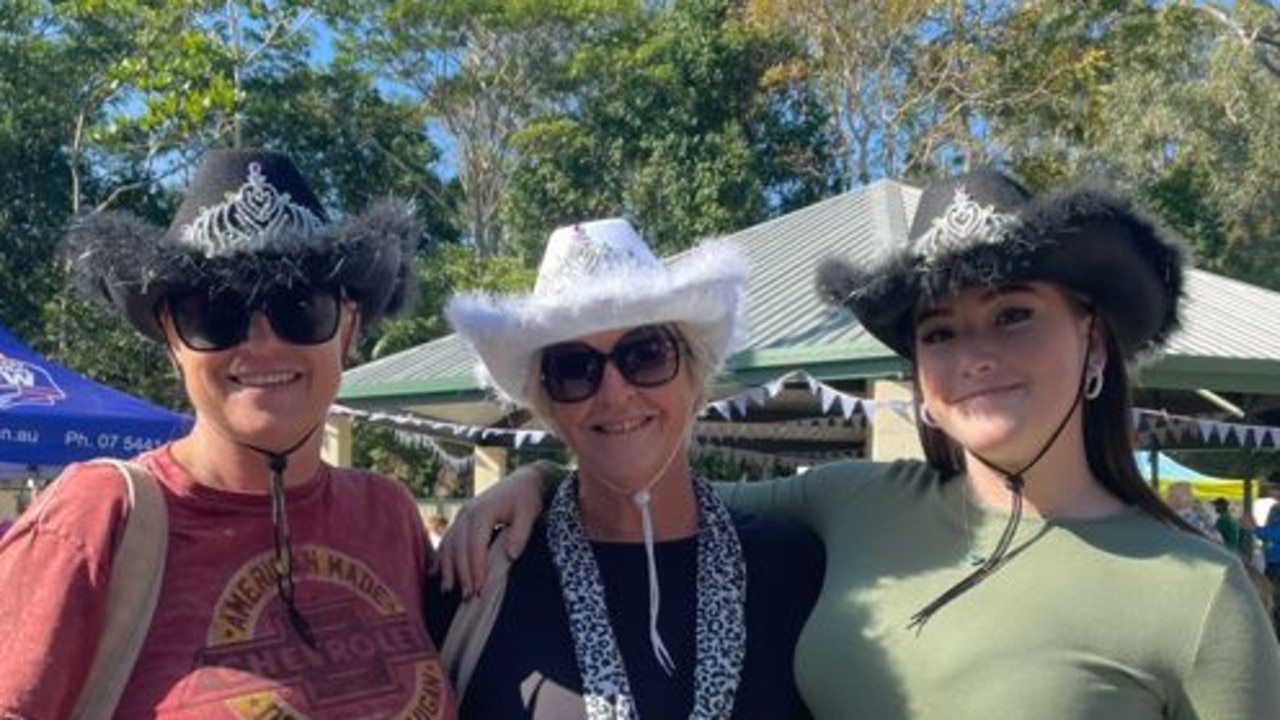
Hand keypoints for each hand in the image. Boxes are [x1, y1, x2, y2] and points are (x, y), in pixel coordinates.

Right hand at [435, 462, 548, 598]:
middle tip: (467, 597)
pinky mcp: (460, 519)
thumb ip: (521, 534)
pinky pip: (446, 540)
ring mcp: (461, 515)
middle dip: (462, 574)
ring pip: (448, 544)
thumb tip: (511, 556)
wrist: (522, 482)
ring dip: (447, 568)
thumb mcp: (529, 513)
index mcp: (483, 511)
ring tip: (449, 590)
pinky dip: (440, 557)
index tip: (479, 589)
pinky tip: (436, 573)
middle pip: (458, 548)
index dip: (476, 568)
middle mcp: (467, 513)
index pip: (475, 545)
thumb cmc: (527, 499)